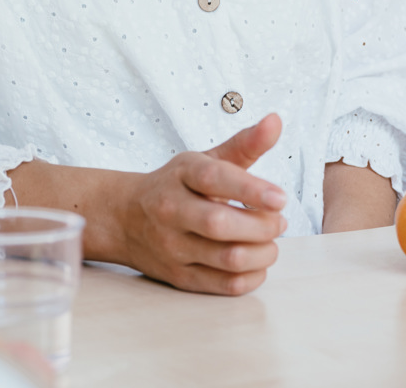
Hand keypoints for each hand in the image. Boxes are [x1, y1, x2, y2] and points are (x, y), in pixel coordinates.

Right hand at [117, 113, 286, 294]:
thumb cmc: (176, 185)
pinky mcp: (179, 277)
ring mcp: (172, 246)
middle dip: (262, 226)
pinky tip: (256, 261)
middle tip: (279, 221)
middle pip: (221, 224)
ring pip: (228, 258)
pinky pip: (225, 285)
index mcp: (181, 175)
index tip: (281, 197)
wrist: (124, 217)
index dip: (251, 189)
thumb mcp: (205, 159)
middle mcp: (172, 210)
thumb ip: (244, 144)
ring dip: (263, 253)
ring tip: (270, 241)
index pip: (215, 179)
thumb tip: (276, 120)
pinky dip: (252, 276)